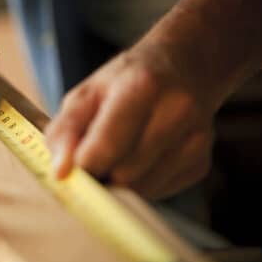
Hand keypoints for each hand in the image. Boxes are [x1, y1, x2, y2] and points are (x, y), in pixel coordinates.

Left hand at [44, 43, 214, 198]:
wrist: (183, 68)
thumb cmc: (124, 83)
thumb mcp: (86, 93)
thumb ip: (65, 130)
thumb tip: (60, 172)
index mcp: (142, 86)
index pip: (106, 147)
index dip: (82, 165)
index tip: (70, 167)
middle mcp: (177, 111)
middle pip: (124, 173)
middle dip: (102, 172)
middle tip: (96, 154)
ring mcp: (196, 139)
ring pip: (141, 188)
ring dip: (121, 180)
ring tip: (121, 151)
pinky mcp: (201, 163)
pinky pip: (158, 193)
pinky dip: (141, 182)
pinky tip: (144, 156)